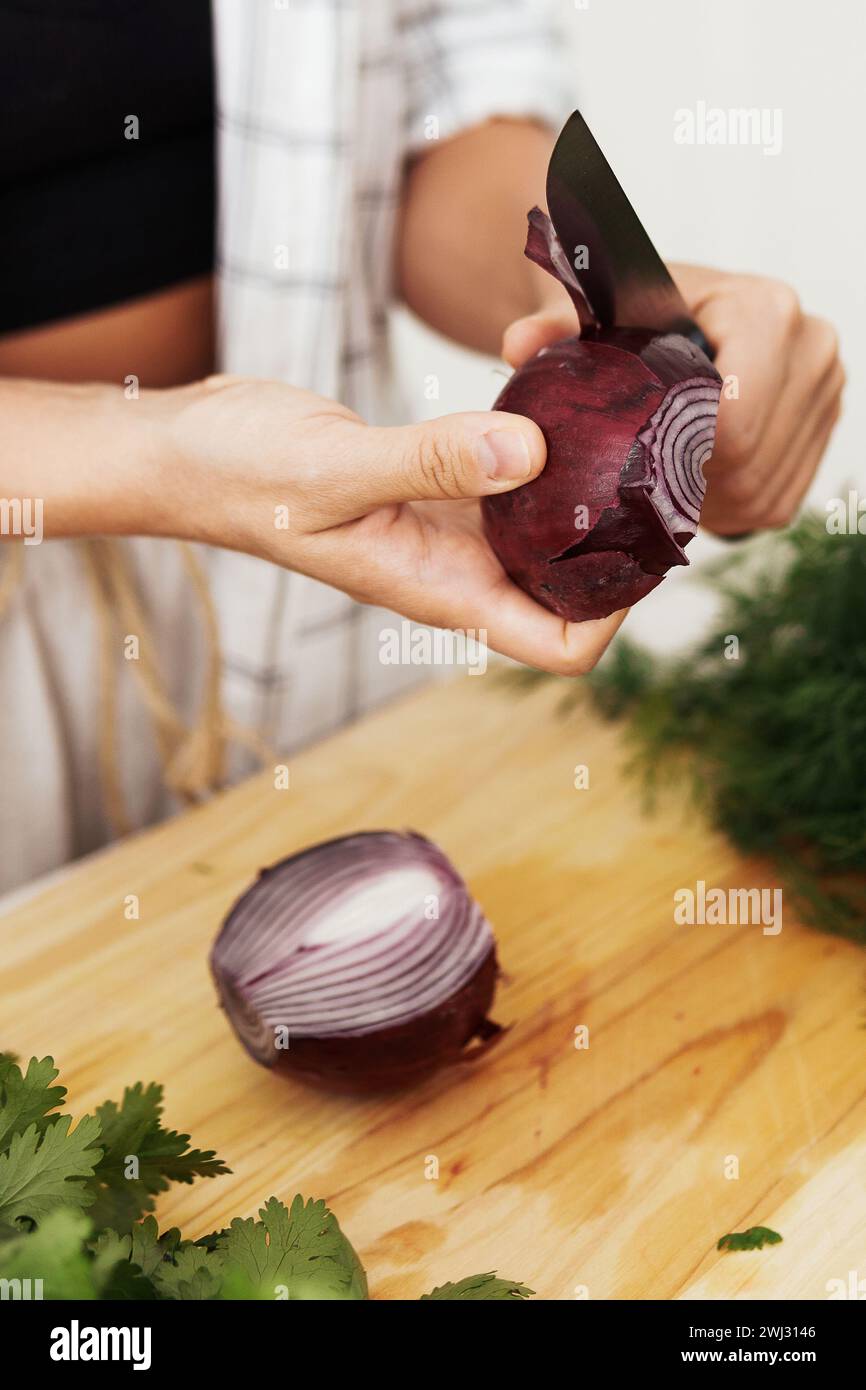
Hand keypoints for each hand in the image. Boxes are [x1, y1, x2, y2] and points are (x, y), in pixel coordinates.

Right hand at [165, 375, 626, 674]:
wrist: (193, 453)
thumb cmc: (244, 477)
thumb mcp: (335, 469)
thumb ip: (431, 463)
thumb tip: (531, 453)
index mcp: (441, 592)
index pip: (559, 647)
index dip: (614, 615)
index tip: (641, 545)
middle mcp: (457, 571)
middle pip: (572, 593)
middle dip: (622, 550)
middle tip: (658, 474)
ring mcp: (450, 531)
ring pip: (548, 536)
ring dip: (591, 498)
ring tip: (627, 434)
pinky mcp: (440, 487)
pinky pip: (514, 482)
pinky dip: (548, 454)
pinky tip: (561, 405)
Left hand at [504, 267, 844, 534]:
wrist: (662, 309)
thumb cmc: (626, 314)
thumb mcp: (590, 315)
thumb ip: (554, 328)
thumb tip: (518, 344)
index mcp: (765, 311)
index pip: (734, 421)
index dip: (678, 458)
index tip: (630, 461)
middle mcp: (812, 348)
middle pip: (752, 464)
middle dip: (690, 490)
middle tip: (637, 487)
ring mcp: (826, 392)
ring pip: (765, 493)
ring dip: (707, 509)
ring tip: (659, 489)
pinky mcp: (822, 432)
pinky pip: (776, 505)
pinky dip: (729, 513)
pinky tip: (688, 495)